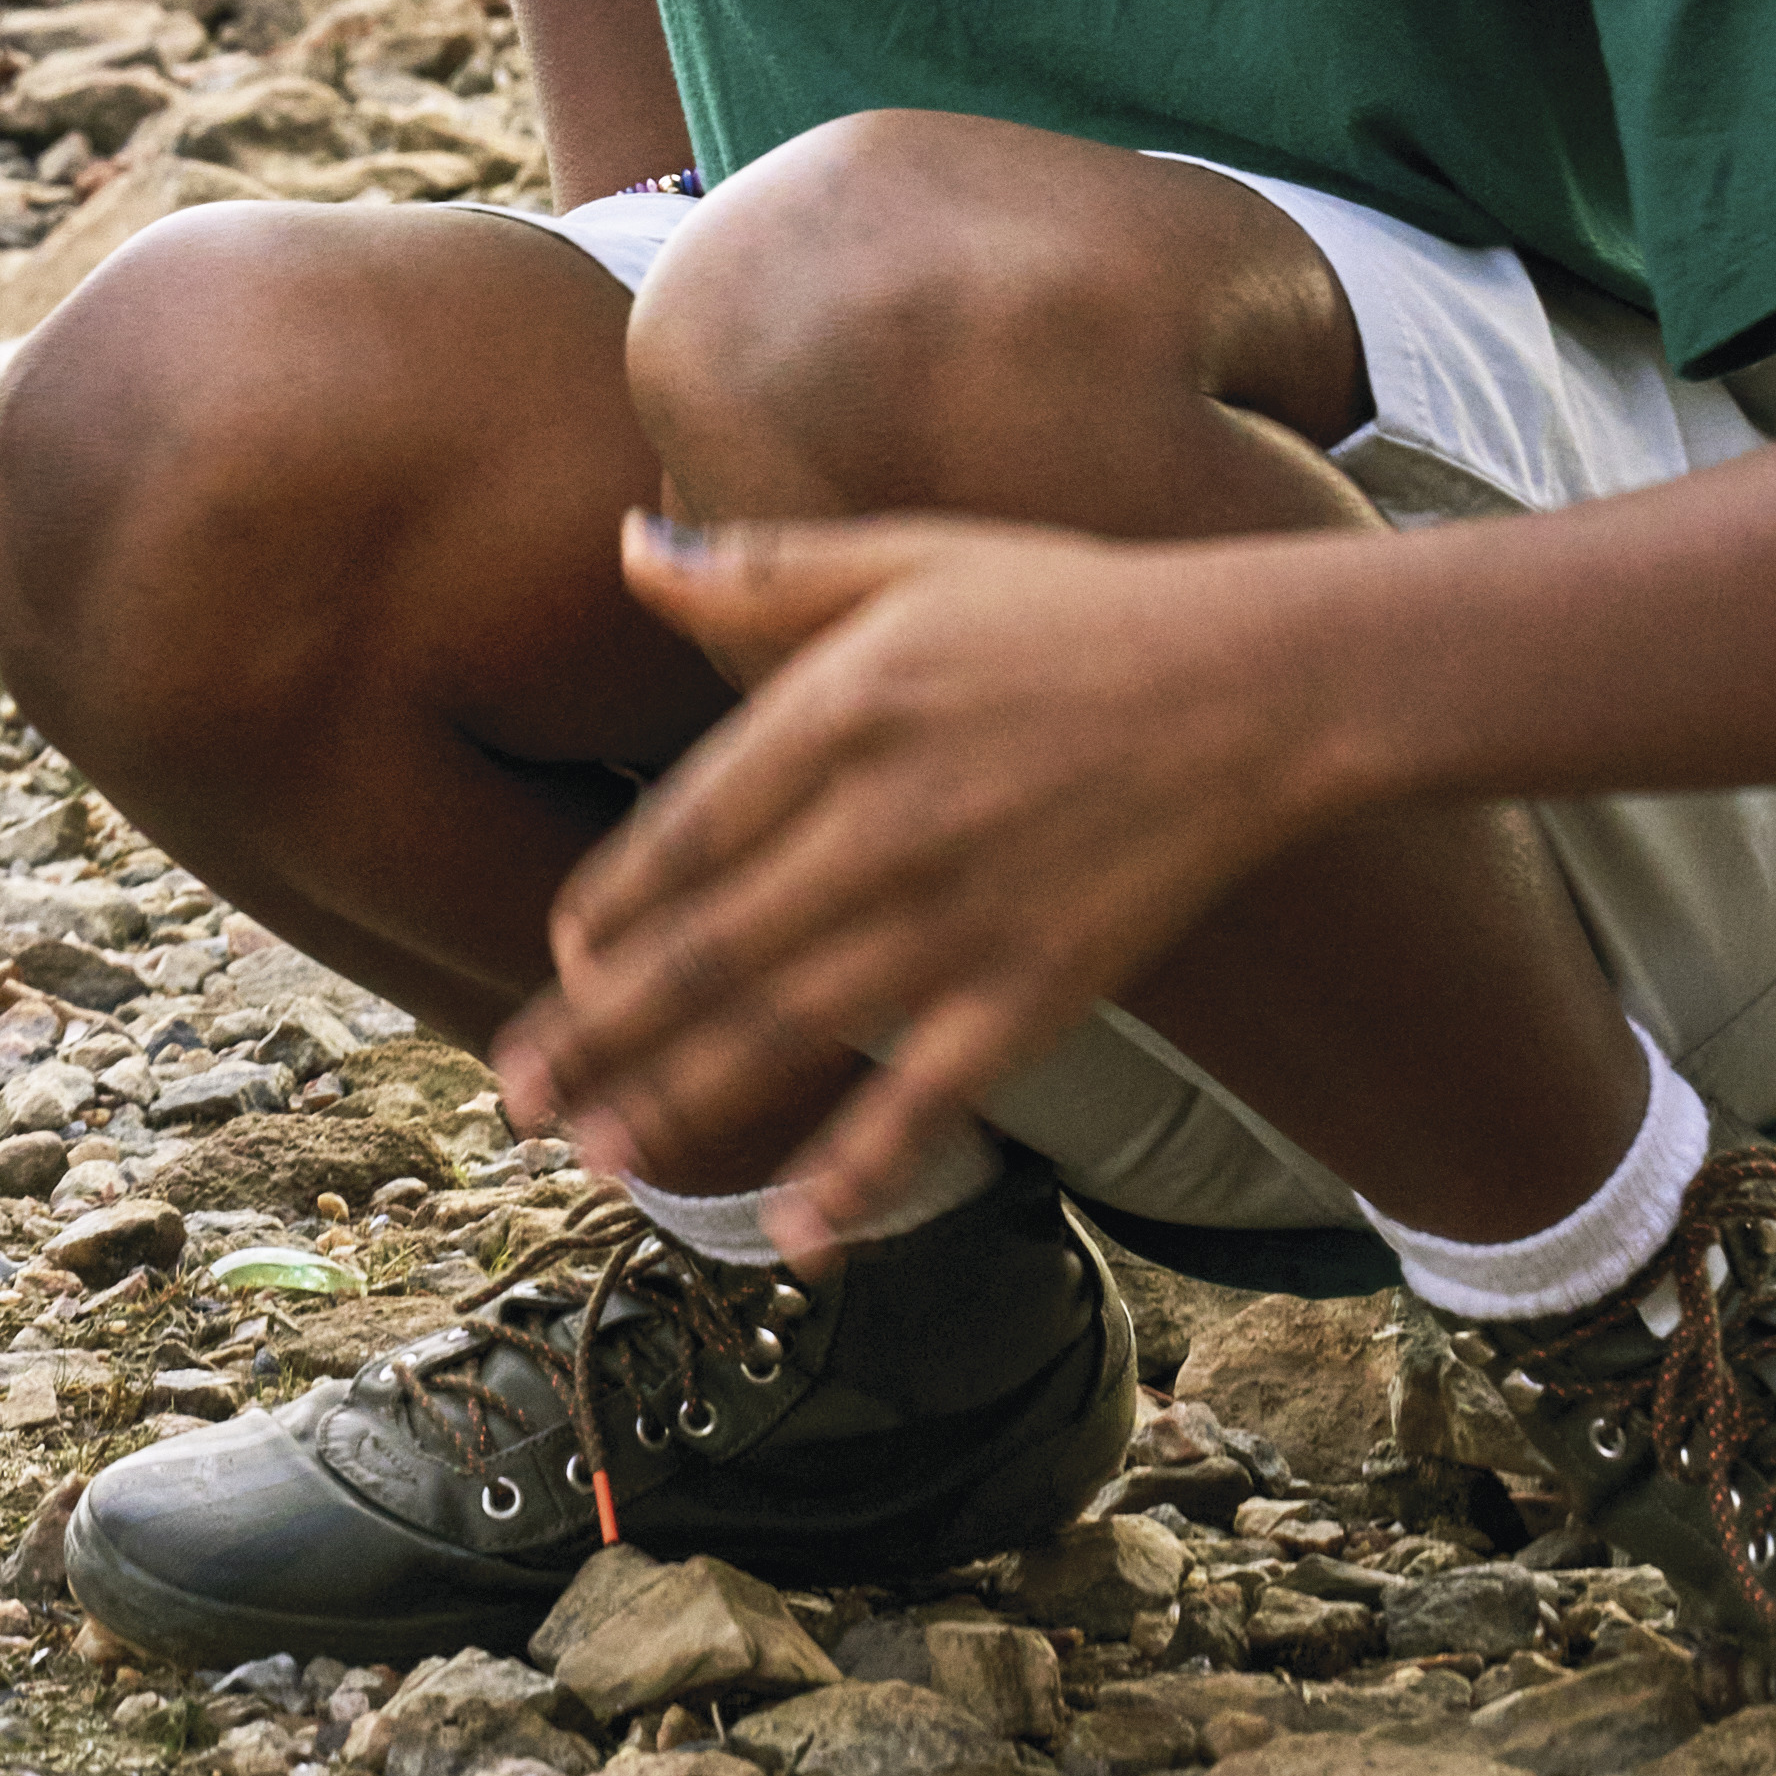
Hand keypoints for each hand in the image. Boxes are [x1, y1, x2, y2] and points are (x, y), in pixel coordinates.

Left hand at [502, 515, 1328, 1255]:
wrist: (1260, 683)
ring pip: (788, 1030)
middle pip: (707, 950)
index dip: (608, 913)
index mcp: (834, 716)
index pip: (680, 837)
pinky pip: (930, 1097)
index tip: (559, 959)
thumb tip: (627, 543)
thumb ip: (757, 572)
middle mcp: (877, 828)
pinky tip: (795, 1232)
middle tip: (516, 1099)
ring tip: (597, 1157)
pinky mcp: (1039, 989)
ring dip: (682, 1101)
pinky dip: (860, 1167)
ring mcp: (957, 919)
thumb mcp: (904, 556)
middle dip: (599, 1034)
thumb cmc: (1074, 610)